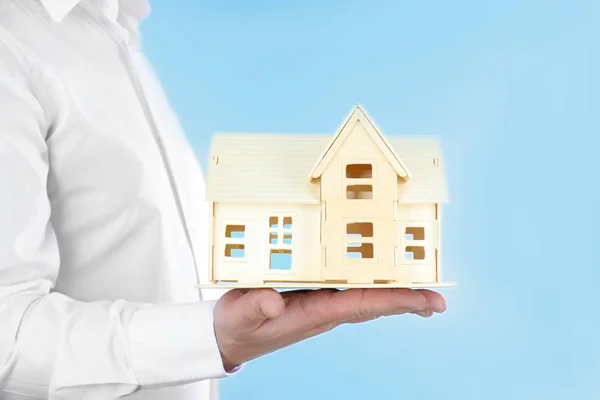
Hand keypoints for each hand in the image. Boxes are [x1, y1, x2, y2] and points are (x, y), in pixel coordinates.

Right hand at [213, 288, 445, 369]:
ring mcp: (320, 306)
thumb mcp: (241, 315)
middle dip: (405, 302)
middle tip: (438, 301)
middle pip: (373, 305)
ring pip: (364, 299)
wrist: (229, 336)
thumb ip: (256, 308)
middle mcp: (323, 311)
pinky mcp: (312, 300)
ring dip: (393, 296)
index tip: (425, 300)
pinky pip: (348, 292)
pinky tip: (379, 283)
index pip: (362, 305)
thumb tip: (274, 302)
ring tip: (421, 294)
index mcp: (313, 314)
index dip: (395, 300)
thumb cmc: (236, 325)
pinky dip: (370, 288)